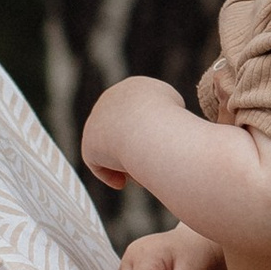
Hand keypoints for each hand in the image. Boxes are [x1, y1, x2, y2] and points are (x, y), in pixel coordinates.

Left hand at [81, 74, 182, 191]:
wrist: (152, 130)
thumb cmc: (173, 124)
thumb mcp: (181, 115)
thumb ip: (167, 122)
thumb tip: (160, 138)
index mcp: (136, 87)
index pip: (137, 112)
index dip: (148, 133)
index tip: (158, 150)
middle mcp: (113, 98)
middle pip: (121, 130)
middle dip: (134, 149)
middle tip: (149, 167)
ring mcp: (97, 119)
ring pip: (110, 147)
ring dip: (125, 163)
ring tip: (142, 177)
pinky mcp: (89, 142)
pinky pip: (98, 163)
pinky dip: (110, 174)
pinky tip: (123, 182)